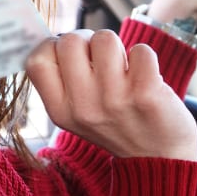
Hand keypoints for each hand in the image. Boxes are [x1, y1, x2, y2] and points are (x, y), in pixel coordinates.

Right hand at [26, 30, 196, 161]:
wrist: (160, 157)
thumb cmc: (117, 123)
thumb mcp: (77, 114)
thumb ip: (63, 81)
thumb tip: (56, 38)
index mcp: (60, 111)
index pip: (37, 61)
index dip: (53, 45)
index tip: (71, 53)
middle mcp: (83, 107)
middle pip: (69, 41)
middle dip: (87, 40)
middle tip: (100, 58)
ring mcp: (114, 101)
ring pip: (105, 39)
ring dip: (117, 47)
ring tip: (123, 69)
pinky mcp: (146, 94)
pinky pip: (140, 50)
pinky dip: (144, 57)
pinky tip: (144, 76)